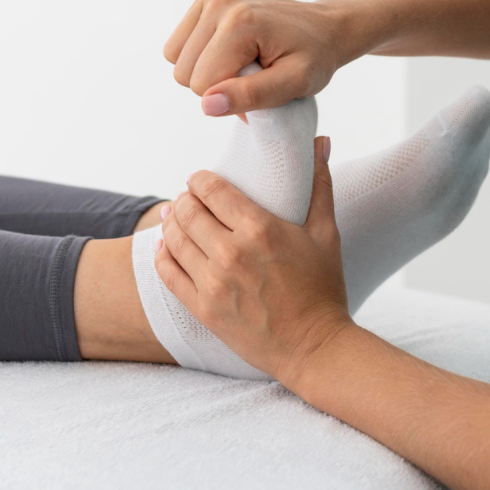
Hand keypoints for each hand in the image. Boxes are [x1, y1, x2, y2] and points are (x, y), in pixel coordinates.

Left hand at [153, 136, 352, 382]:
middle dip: (184, 199)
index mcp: (260, 228)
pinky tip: (167, 247)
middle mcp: (231, 253)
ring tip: (177, 218)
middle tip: (189, 199)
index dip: (199, 179)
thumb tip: (321, 141)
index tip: (201, 180)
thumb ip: (319, 184)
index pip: (210, 189)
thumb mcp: (326, 233)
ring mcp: (213, 282)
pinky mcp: (202, 308)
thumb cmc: (323, 288)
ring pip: (172, 238)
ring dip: (171, 223)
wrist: (314, 347)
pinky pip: (167, 273)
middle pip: (186, 210)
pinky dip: (162, 254)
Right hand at [163, 0, 351, 116]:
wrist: (325, 27)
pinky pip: (180, 41)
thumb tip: (207, 104)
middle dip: (216, 82)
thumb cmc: (314, 57)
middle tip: (253, 73)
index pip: (202, 85)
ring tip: (243, 61)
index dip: (230, 96)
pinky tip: (232, 48)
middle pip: (183, 71)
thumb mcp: (294, 84)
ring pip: (176, 57)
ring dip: (206, 68)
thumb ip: (251, 96)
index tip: (261, 82)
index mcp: (240, 22)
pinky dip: (202, 53)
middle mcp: (220, 0)